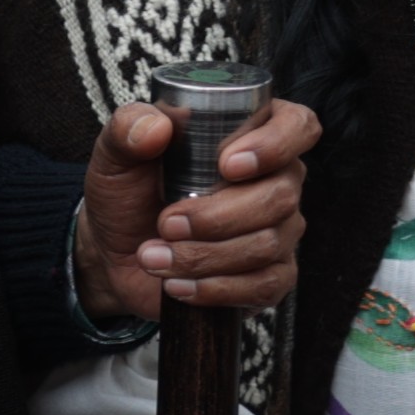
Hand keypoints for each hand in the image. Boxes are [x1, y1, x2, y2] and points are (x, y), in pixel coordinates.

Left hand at [76, 95, 321, 320]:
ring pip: (268, 244)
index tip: (227, 165)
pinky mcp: (271, 276)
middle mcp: (278, 180)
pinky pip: (265, 286)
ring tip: (155, 257)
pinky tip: (178, 285)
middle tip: (167, 223)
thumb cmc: (128, 193)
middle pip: (281, 196)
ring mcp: (280, 231)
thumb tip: (156, 127)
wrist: (117, 252)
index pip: (298, 126)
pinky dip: (216, 288)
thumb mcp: (117, 152)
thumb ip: (128, 128)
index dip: (276, 144)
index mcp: (253, 134)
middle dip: (218, 217)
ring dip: (204, 255)